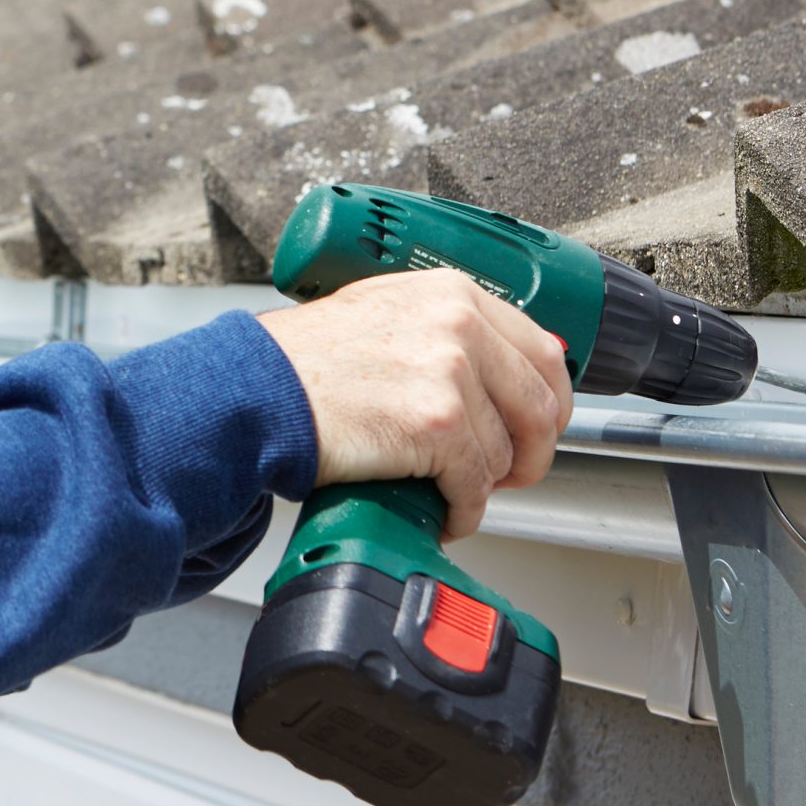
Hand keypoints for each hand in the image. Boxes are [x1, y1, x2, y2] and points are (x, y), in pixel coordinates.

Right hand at [256, 271, 575, 541]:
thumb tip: (502, 374)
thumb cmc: (306, 360)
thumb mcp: (388, 314)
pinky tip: (442, 512)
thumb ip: (448, 331)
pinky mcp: (436, 423)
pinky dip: (462, 512)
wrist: (257, 390)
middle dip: (531, 454)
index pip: (543, 352)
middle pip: (539, 405)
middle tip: (511, 475)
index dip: (548, 404)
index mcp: (453, 293)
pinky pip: (474, 485)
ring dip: (482, 485)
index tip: (537, 429)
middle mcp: (459, 324)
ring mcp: (450, 372)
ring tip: (451, 490)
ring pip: (504, 452)